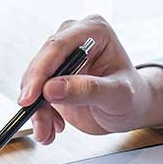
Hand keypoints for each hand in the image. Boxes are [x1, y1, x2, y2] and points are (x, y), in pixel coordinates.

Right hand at [18, 14, 162, 144]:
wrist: (130, 109)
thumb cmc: (132, 97)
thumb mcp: (118, 95)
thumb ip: (88, 89)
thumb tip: (51, 88)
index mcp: (94, 31)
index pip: (58, 46)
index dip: (40, 71)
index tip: (30, 97)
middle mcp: (74, 39)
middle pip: (42, 63)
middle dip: (35, 95)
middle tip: (36, 121)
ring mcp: (61, 58)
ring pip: (35, 82)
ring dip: (37, 110)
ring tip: (47, 133)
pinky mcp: (52, 76)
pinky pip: (36, 94)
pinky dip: (40, 114)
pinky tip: (53, 128)